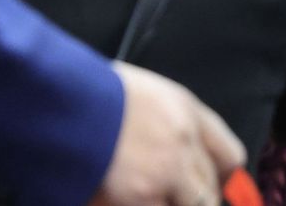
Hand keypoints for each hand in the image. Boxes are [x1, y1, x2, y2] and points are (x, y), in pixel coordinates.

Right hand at [93, 62, 244, 205]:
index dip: (220, 176)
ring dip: (169, 203)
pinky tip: (121, 199)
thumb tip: (170, 149)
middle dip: (193, 198)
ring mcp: (164, 174)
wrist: (57, 100)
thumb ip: (164, 123)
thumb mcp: (139, 92)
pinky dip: (147, 205)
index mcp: (185, 110)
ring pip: (192, 205)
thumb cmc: (87, 91)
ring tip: (140, 193)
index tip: (212, 185)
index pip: (229, 155)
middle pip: (210, 190)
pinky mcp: (140, 199)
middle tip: (170, 194)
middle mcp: (183, 143)